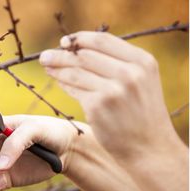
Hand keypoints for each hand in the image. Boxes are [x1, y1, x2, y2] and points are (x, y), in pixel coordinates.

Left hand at [39, 32, 176, 157]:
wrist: (149, 148)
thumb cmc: (141, 113)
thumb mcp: (141, 81)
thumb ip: (117, 63)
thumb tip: (78, 49)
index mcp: (142, 61)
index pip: (103, 40)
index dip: (79, 38)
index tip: (64, 41)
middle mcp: (129, 73)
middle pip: (85, 55)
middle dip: (61, 54)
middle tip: (45, 56)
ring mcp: (113, 90)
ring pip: (75, 72)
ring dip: (57, 68)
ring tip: (46, 66)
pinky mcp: (97, 106)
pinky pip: (74, 89)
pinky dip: (64, 84)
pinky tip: (59, 82)